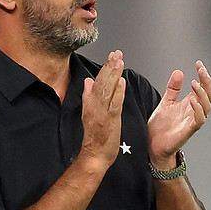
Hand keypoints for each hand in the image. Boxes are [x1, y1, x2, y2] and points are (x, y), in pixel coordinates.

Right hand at [80, 50, 125, 168]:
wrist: (93, 155)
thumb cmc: (94, 138)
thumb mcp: (88, 114)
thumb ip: (88, 96)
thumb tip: (88, 81)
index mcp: (90, 104)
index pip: (97, 82)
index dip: (105, 68)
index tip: (111, 56)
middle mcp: (94, 106)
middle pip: (102, 83)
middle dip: (109, 67)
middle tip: (116, 53)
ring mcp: (102, 113)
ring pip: (107, 90)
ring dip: (113, 75)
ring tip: (119, 61)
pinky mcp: (110, 121)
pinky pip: (114, 104)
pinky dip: (118, 93)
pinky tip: (121, 82)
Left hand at [147, 61, 210, 167]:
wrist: (152, 146)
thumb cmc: (160, 127)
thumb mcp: (165, 102)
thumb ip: (173, 89)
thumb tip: (179, 72)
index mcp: (189, 104)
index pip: (202, 87)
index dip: (203, 76)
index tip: (198, 64)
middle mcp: (193, 112)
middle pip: (209, 95)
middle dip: (207, 81)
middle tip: (201, 70)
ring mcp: (192, 121)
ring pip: (207, 106)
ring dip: (202, 94)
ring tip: (195, 83)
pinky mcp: (188, 130)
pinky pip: (199, 120)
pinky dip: (198, 110)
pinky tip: (194, 101)